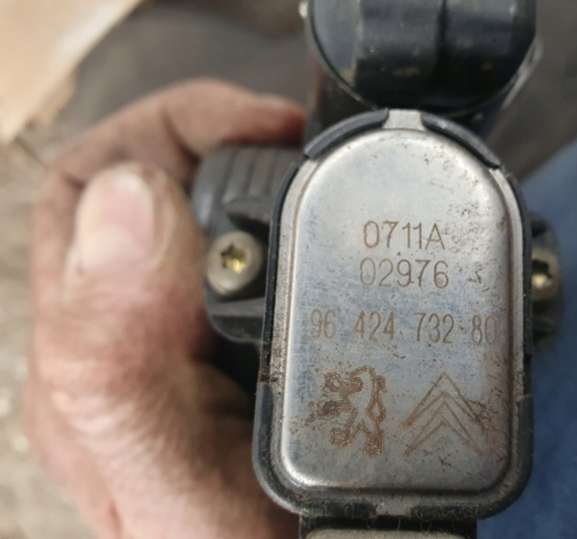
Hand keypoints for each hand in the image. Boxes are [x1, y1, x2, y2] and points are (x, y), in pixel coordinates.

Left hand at [25, 80, 304, 538]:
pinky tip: (324, 230)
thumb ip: (121, 359)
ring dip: (257, 174)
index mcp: (90, 353)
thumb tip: (130, 202)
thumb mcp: (166, 482)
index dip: (174, 128)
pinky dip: (291, 217)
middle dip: (222, 139)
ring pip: (204, 209)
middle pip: (150, 182)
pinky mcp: (243, 337)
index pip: (92, 183)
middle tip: (300, 141)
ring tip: (317, 170)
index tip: (269, 130)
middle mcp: (130, 330)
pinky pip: (254, 247)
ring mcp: (188, 331)